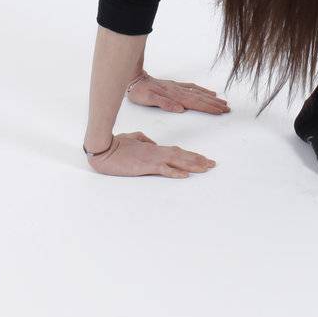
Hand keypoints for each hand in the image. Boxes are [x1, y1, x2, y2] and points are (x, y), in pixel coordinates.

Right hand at [86, 132, 215, 178]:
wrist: (104, 149)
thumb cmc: (117, 145)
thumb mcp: (134, 140)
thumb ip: (145, 141)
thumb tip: (154, 144)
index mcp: (154, 148)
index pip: (178, 151)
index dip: (192, 155)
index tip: (204, 159)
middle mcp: (157, 152)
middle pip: (182, 155)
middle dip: (198, 160)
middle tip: (213, 164)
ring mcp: (152, 158)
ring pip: (177, 161)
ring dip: (193, 164)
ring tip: (206, 168)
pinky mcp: (145, 166)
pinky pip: (163, 169)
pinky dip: (175, 172)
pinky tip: (185, 176)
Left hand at [128, 75, 229, 114]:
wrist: (134, 79)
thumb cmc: (139, 92)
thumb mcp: (148, 100)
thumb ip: (164, 104)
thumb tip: (180, 108)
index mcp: (174, 96)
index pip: (195, 103)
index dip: (208, 108)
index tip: (219, 111)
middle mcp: (178, 91)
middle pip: (200, 98)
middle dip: (214, 104)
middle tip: (227, 108)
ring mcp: (177, 88)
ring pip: (198, 93)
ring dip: (211, 98)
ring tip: (222, 102)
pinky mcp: (175, 86)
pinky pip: (192, 88)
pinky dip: (202, 91)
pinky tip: (208, 93)